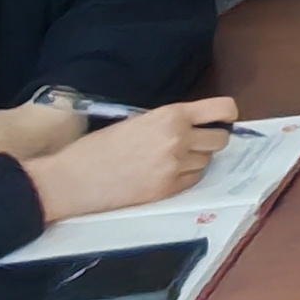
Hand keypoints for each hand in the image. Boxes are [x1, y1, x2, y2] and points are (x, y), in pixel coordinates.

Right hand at [22, 100, 238, 223]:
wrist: (73, 179)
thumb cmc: (98, 146)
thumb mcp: (138, 121)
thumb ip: (169, 121)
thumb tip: (194, 124)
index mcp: (171, 115)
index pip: (223, 109)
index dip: (226, 115)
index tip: (222, 119)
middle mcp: (179, 140)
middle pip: (221, 139)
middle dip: (211, 139)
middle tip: (194, 141)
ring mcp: (175, 167)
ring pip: (207, 162)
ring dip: (196, 159)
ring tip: (170, 159)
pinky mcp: (168, 190)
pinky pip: (192, 180)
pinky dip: (185, 176)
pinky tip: (164, 173)